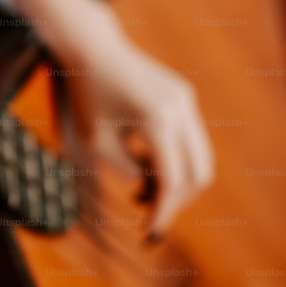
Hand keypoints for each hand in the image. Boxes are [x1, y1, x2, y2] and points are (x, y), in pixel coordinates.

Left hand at [14, 0, 212, 238]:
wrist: (91, 49)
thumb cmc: (86, 96)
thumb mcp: (97, 142)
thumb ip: (127, 170)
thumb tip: (153, 189)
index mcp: (157, 119)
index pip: (172, 181)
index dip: (163, 214)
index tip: (149, 237)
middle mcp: (180, 108)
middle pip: (198, 175)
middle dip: (175, 202)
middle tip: (145, 216)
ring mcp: (186, 101)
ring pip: (199, 159)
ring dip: (176, 183)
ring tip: (139, 194)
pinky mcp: (183, 97)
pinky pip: (189, 141)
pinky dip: (174, 162)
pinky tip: (144, 168)